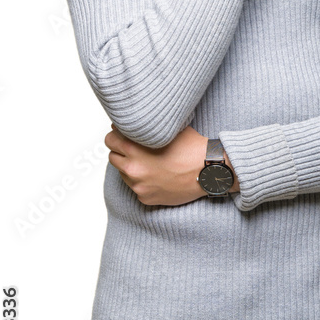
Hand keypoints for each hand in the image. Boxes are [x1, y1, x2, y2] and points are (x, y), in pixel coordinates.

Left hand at [104, 124, 239, 204]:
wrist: (209, 171)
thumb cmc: (192, 149)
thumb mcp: (168, 130)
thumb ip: (147, 127)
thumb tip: (134, 122)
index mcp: (134, 149)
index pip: (110, 139)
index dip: (117, 134)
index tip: (123, 134)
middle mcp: (133, 169)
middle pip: (112, 156)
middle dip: (121, 151)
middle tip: (134, 148)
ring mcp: (139, 186)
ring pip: (123, 174)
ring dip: (130, 167)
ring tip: (148, 162)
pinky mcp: (146, 198)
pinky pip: (136, 188)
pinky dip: (143, 182)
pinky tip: (157, 176)